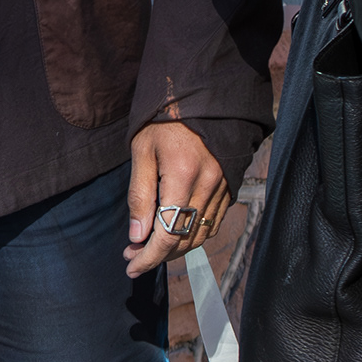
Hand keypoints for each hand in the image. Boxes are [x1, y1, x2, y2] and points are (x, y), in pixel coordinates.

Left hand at [126, 121, 229, 278]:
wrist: (200, 96)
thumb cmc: (164, 120)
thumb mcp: (142, 151)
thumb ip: (140, 195)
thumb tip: (137, 236)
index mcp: (184, 175)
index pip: (167, 234)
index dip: (148, 257)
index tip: (130, 265)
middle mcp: (209, 184)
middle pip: (185, 240)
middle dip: (158, 255)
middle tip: (133, 256)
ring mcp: (224, 186)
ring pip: (201, 235)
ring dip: (176, 248)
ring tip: (150, 247)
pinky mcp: (230, 186)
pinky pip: (213, 222)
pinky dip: (194, 235)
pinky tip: (175, 232)